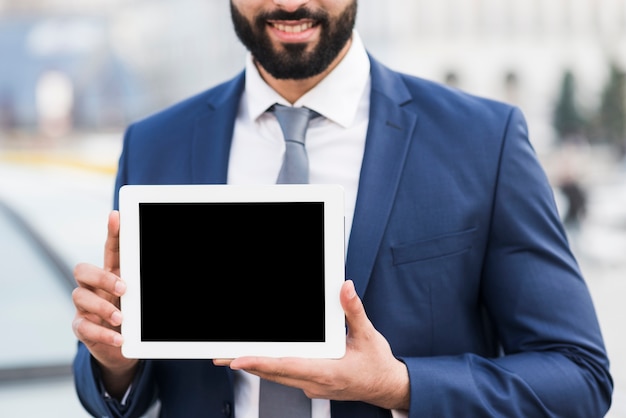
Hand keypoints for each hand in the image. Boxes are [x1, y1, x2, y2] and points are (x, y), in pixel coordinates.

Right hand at [72, 210, 138, 396]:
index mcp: (111, 274)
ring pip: (79, 296)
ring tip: (122, 318)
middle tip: (124, 288)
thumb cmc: (134, 315)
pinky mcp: (82, 327)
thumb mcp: (143, 298)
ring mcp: (85, 306)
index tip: (116, 216)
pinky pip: (84, 327)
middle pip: (82, 270)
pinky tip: (119, 338)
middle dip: (102, 277)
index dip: (112, 233)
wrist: (122, 347)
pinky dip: (103, 333)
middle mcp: (94, 287)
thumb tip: (174, 270)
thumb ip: (149, 284)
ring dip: (103, 307)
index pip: (110, 250)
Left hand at [213, 280, 409, 410]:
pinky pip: (285, 378)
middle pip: (273, 374)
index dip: (261, 363)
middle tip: (221, 354)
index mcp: (328, 372)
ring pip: (277, 377)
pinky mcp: (312, 387)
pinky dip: (270, 368)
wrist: (385, 386)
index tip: (238, 359)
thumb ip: (353, 311)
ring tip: (232, 355)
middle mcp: (315, 383)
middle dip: (247, 363)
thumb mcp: (368, 335)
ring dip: (255, 366)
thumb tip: (345, 288)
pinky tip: (261, 359)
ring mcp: (312, 388)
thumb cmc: (377, 364)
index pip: (287, 366)